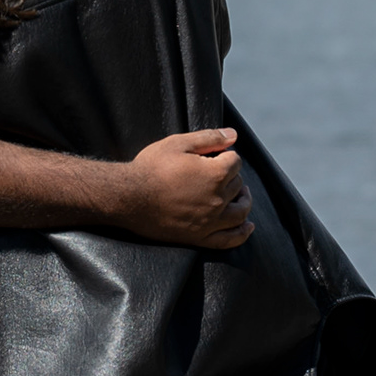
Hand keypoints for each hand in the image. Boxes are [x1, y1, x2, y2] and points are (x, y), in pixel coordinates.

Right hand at [114, 128, 253, 249]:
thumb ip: (209, 138)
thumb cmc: (151, 167)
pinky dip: (242, 233)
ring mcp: (210, 221)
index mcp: (215, 174)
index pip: (235, 161)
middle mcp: (218, 200)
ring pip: (240, 212)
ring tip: (240, 195)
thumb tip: (234, 135)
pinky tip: (247, 226)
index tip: (213, 155)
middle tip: (216, 172)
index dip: (225, 155)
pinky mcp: (200, 237)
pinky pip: (229, 240)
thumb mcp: (178, 143)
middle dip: (231, 176)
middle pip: (237, 185)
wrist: (128, 198)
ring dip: (244, 201)